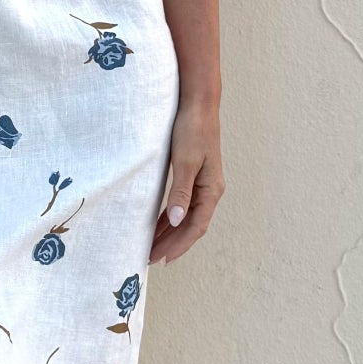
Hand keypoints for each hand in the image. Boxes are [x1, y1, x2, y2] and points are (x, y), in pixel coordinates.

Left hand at [149, 93, 223, 264]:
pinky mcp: (194, 176)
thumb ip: (181, 192)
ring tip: (152, 247)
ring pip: (187, 217)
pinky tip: (158, 224)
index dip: (179, 245)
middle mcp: (210, 190)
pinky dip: (170, 218)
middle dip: (172, 244)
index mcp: (211, 190)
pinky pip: (183, 205)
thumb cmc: (192, 129)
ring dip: (171, 233)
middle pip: (192, 226)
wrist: (198, 104)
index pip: (196, 227)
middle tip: (151, 259)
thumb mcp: (185, 161)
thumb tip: (177, 221)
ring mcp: (203, 184)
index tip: (162, 259)